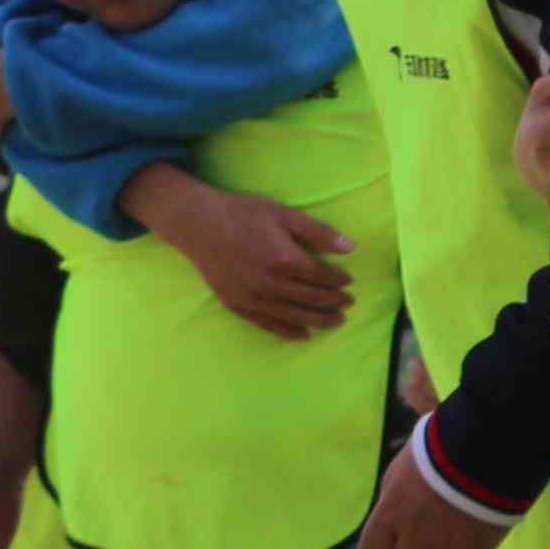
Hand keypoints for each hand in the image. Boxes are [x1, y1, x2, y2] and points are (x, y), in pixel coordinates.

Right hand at [134, 171, 353, 338]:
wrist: (198, 224)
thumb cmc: (242, 213)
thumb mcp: (284, 214)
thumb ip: (319, 232)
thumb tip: (351, 247)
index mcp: (284, 259)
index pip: (322, 276)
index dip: (339, 280)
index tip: (349, 281)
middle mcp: (270, 283)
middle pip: (312, 298)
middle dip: (335, 301)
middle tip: (349, 302)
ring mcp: (253, 298)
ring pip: (295, 316)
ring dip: (320, 320)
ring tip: (337, 321)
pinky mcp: (237, 305)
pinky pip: (268, 324)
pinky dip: (289, 331)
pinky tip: (304, 334)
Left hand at [354, 438, 511, 548]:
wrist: (487, 449)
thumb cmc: (437, 452)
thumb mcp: (400, 471)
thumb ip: (390, 502)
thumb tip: (388, 523)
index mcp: (391, 514)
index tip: (387, 542)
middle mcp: (415, 537)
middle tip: (418, 540)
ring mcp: (447, 547)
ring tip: (446, 537)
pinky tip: (465, 540)